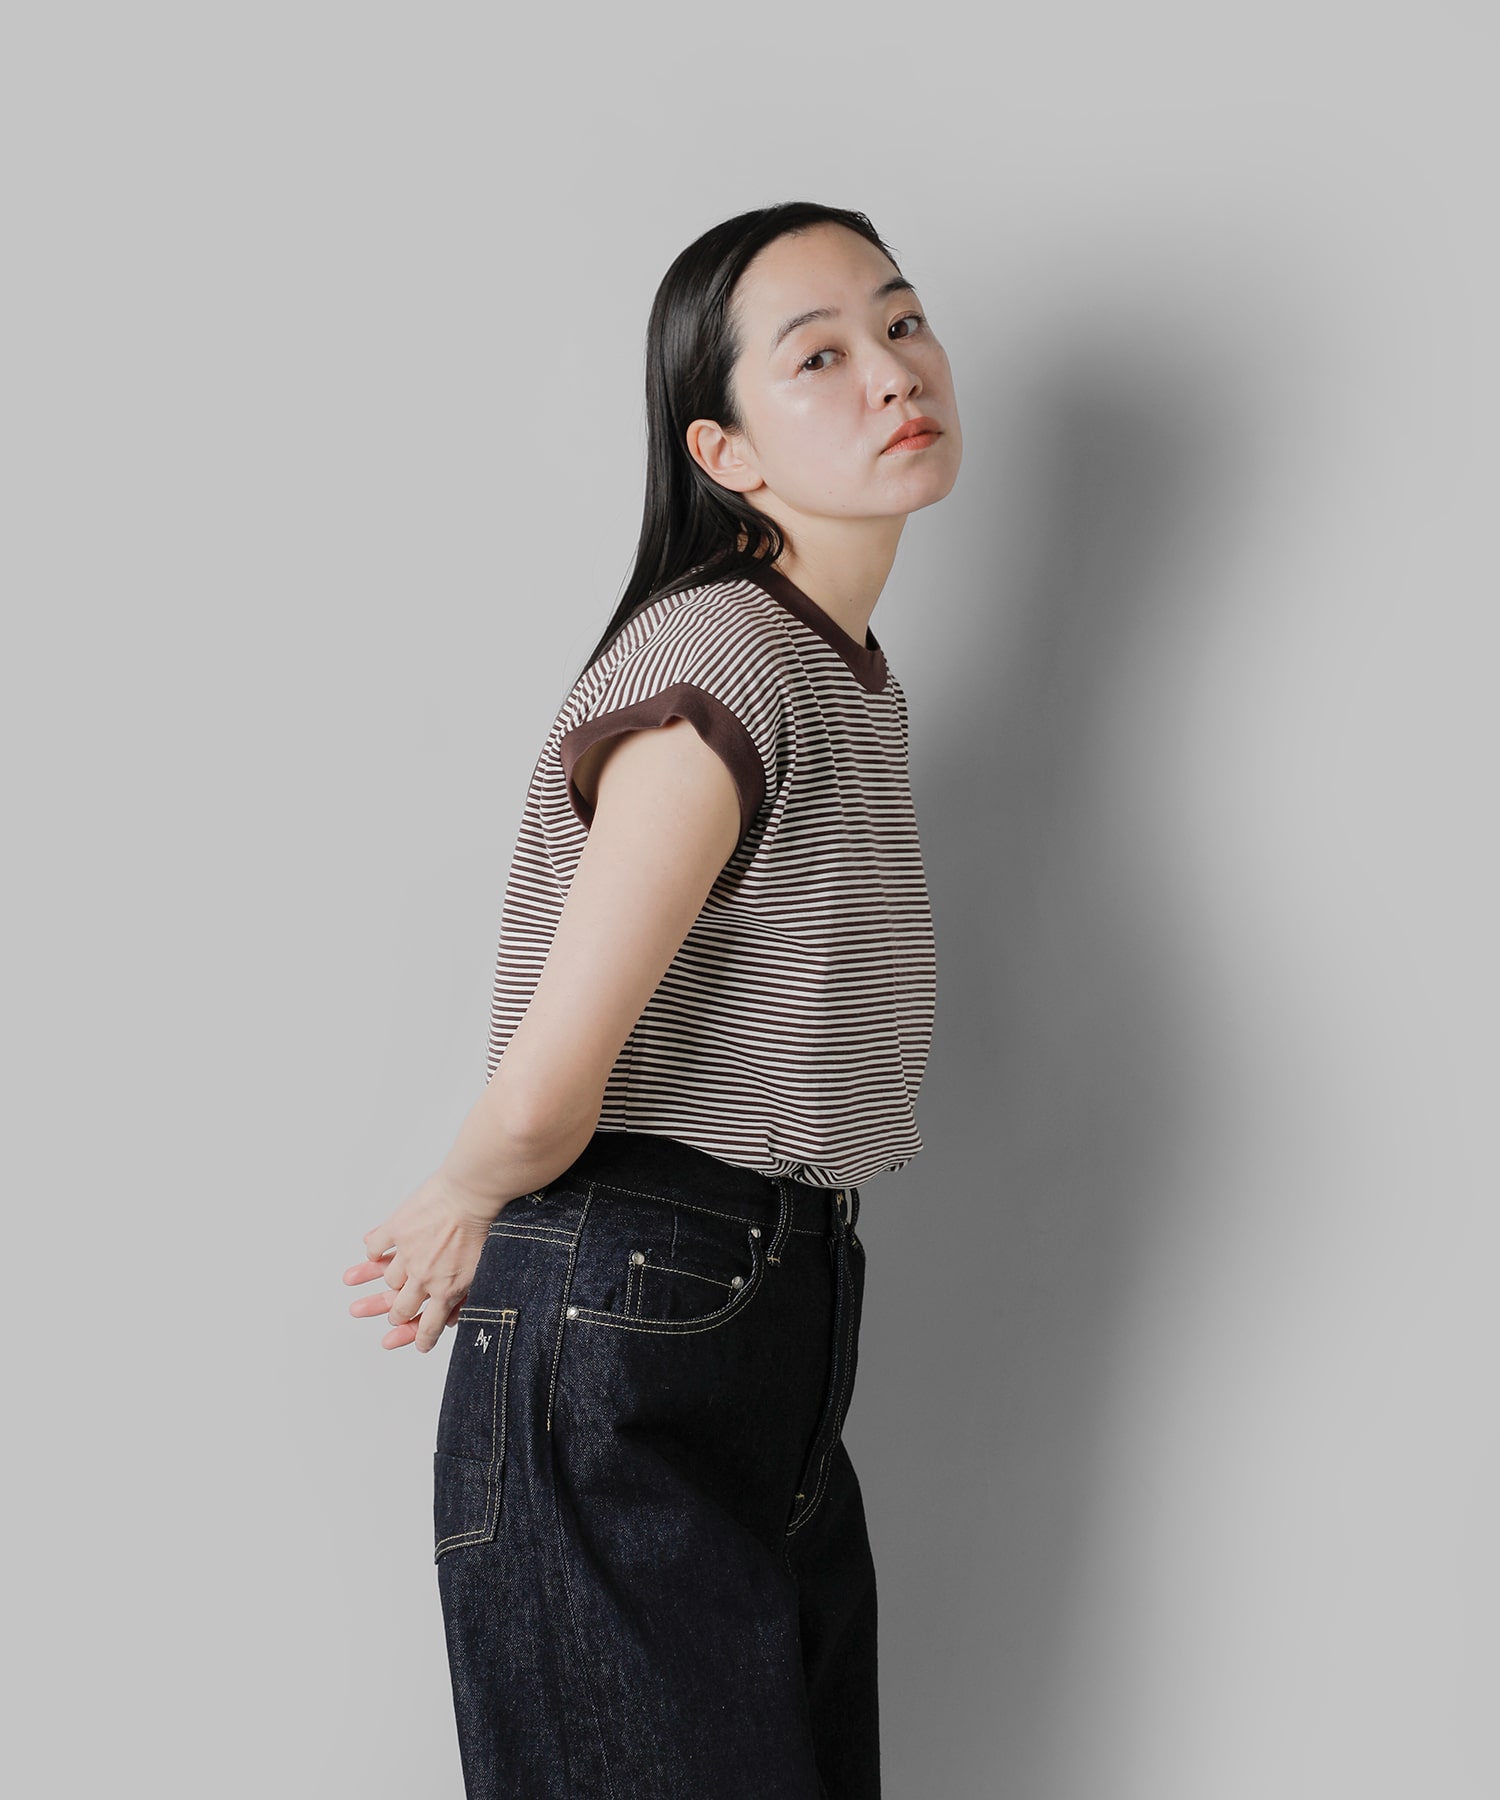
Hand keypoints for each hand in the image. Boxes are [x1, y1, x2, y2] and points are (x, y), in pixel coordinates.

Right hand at [343, 1168, 504, 1352]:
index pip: (429, 1326)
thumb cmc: (487, 1226)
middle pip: (401, 1308)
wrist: (475, 1193)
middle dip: (398, 1314)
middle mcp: (423, 1277)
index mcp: (447, 1290)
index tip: (419, 1343)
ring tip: (388, 1277)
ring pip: (388, 1279)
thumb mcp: (485, 1270)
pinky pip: (375, 1247)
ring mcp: (407, 1253)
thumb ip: (469, 1293)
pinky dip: (373, 1251)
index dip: (421, 1338)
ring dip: (388, 1280)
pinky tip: (375, 1252)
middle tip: (396, 1313)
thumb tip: (458, 1313)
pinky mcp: (396, 1229)